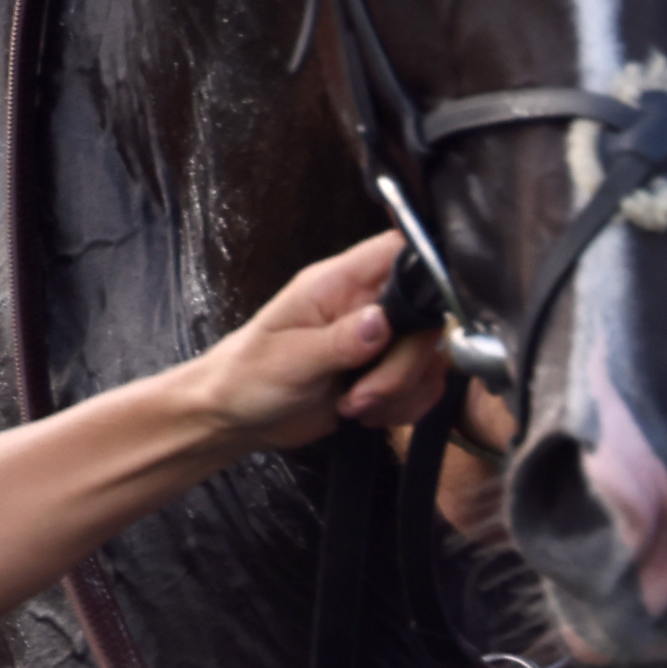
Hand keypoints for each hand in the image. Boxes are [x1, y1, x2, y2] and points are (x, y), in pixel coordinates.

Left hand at [181, 229, 450, 450]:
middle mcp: (365, 305)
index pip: (396, 251)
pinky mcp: (385, 374)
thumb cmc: (249, 376)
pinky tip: (367, 415)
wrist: (238, 416)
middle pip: (424, 319)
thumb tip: (382, 322)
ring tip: (355, 407)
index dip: (422, 273)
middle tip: (362, 395)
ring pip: (428, 358)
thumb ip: (338, 341)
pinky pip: (422, 386)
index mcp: (337, 283)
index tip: (417, 319)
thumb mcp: (289, 361)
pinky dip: (403, 408)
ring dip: (401, 394)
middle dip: (402, 369)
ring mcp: (379, 341)